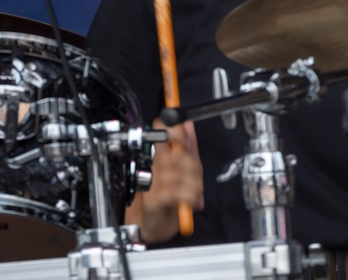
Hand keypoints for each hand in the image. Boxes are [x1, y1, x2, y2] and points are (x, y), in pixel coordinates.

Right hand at [125, 118, 202, 242]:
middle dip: (193, 166)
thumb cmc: (168, 196)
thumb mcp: (184, 169)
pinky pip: (174, 192)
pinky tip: (192, 200)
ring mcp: (151, 182)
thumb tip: (188, 123)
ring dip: (194, 184)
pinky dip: (188, 195)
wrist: (154, 224)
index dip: (175, 131)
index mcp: (160, 154)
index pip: (164, 132)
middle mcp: (153, 165)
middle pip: (175, 154)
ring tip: (197, 193)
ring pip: (177, 173)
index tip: (182, 135)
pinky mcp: (152, 200)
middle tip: (197, 178)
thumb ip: (188, 146)